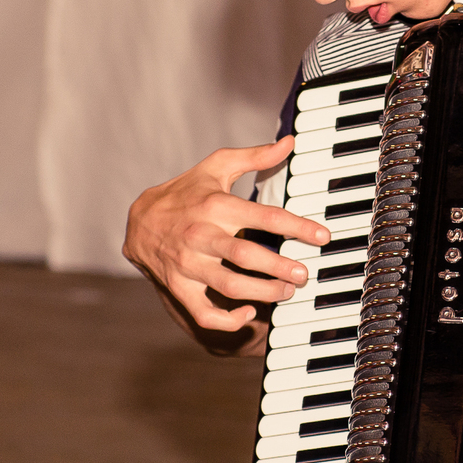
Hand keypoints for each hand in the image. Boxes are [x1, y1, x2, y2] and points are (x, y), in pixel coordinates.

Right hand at [122, 136, 329, 333]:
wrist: (139, 221)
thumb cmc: (185, 193)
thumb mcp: (216, 168)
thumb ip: (255, 157)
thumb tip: (289, 142)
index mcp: (216, 206)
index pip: (265, 217)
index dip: (298, 227)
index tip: (322, 237)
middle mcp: (201, 235)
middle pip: (246, 256)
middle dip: (280, 267)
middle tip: (304, 274)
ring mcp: (188, 264)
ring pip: (229, 286)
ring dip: (263, 293)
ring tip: (287, 291)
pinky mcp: (179, 287)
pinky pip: (203, 313)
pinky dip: (227, 319)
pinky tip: (248, 312)